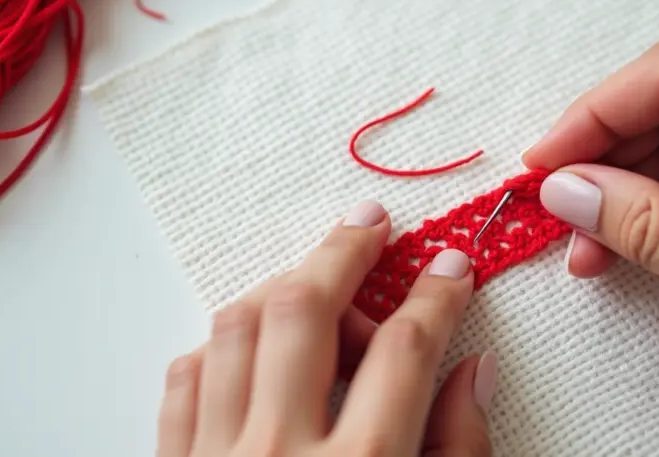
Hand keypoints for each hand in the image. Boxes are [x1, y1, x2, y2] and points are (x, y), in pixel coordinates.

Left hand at [156, 201, 496, 456]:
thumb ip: (459, 448)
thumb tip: (472, 370)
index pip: (405, 350)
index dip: (434, 298)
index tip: (449, 269)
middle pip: (304, 312)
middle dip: (342, 254)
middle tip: (370, 225)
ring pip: (236, 329)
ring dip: (281, 290)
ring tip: (316, 284)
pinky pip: (186, 377)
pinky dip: (222, 346)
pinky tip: (257, 347)